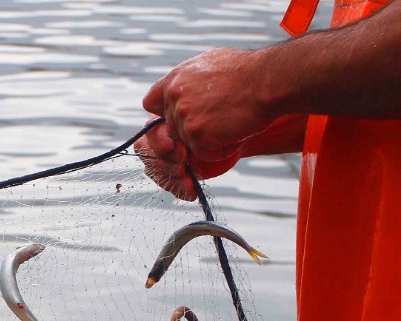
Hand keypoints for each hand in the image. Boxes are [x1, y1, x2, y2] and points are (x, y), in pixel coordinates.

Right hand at [134, 122, 239, 201]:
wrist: (231, 140)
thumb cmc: (219, 122)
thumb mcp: (203, 116)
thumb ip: (184, 115)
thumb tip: (164, 113)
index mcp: (164, 121)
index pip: (149, 132)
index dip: (157, 141)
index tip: (171, 146)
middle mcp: (159, 140)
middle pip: (147, 153)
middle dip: (164, 162)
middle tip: (182, 165)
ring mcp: (164, 158)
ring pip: (154, 170)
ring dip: (171, 178)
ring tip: (189, 181)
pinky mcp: (173, 174)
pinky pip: (168, 184)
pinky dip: (179, 189)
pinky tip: (191, 191)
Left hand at [139, 48, 274, 199]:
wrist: (271, 80)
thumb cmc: (251, 72)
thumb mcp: (211, 64)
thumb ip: (190, 80)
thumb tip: (180, 89)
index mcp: (175, 79)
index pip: (151, 103)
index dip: (164, 115)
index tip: (181, 118)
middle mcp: (174, 96)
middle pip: (172, 129)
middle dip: (193, 131)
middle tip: (220, 120)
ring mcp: (184, 116)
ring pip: (190, 143)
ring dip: (213, 140)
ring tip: (234, 119)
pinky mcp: (197, 134)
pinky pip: (207, 155)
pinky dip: (225, 149)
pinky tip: (238, 131)